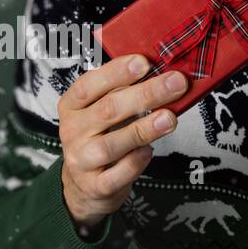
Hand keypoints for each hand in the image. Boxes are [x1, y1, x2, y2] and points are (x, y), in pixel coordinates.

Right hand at [57, 54, 187, 229]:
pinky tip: (150, 150)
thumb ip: (122, 93)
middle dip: (145, 94)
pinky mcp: (95, 186)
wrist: (84, 186)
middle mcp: (72, 131)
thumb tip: (162, 73)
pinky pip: (119, 173)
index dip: (116, 72)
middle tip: (175, 82)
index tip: (144, 62)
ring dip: (144, 128)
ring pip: (112, 143)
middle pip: (108, 110)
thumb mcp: (100, 111)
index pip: (89, 84)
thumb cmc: (99, 138)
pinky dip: (136, 161)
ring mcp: (81, 160)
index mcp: (72, 106)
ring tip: (170, 117)